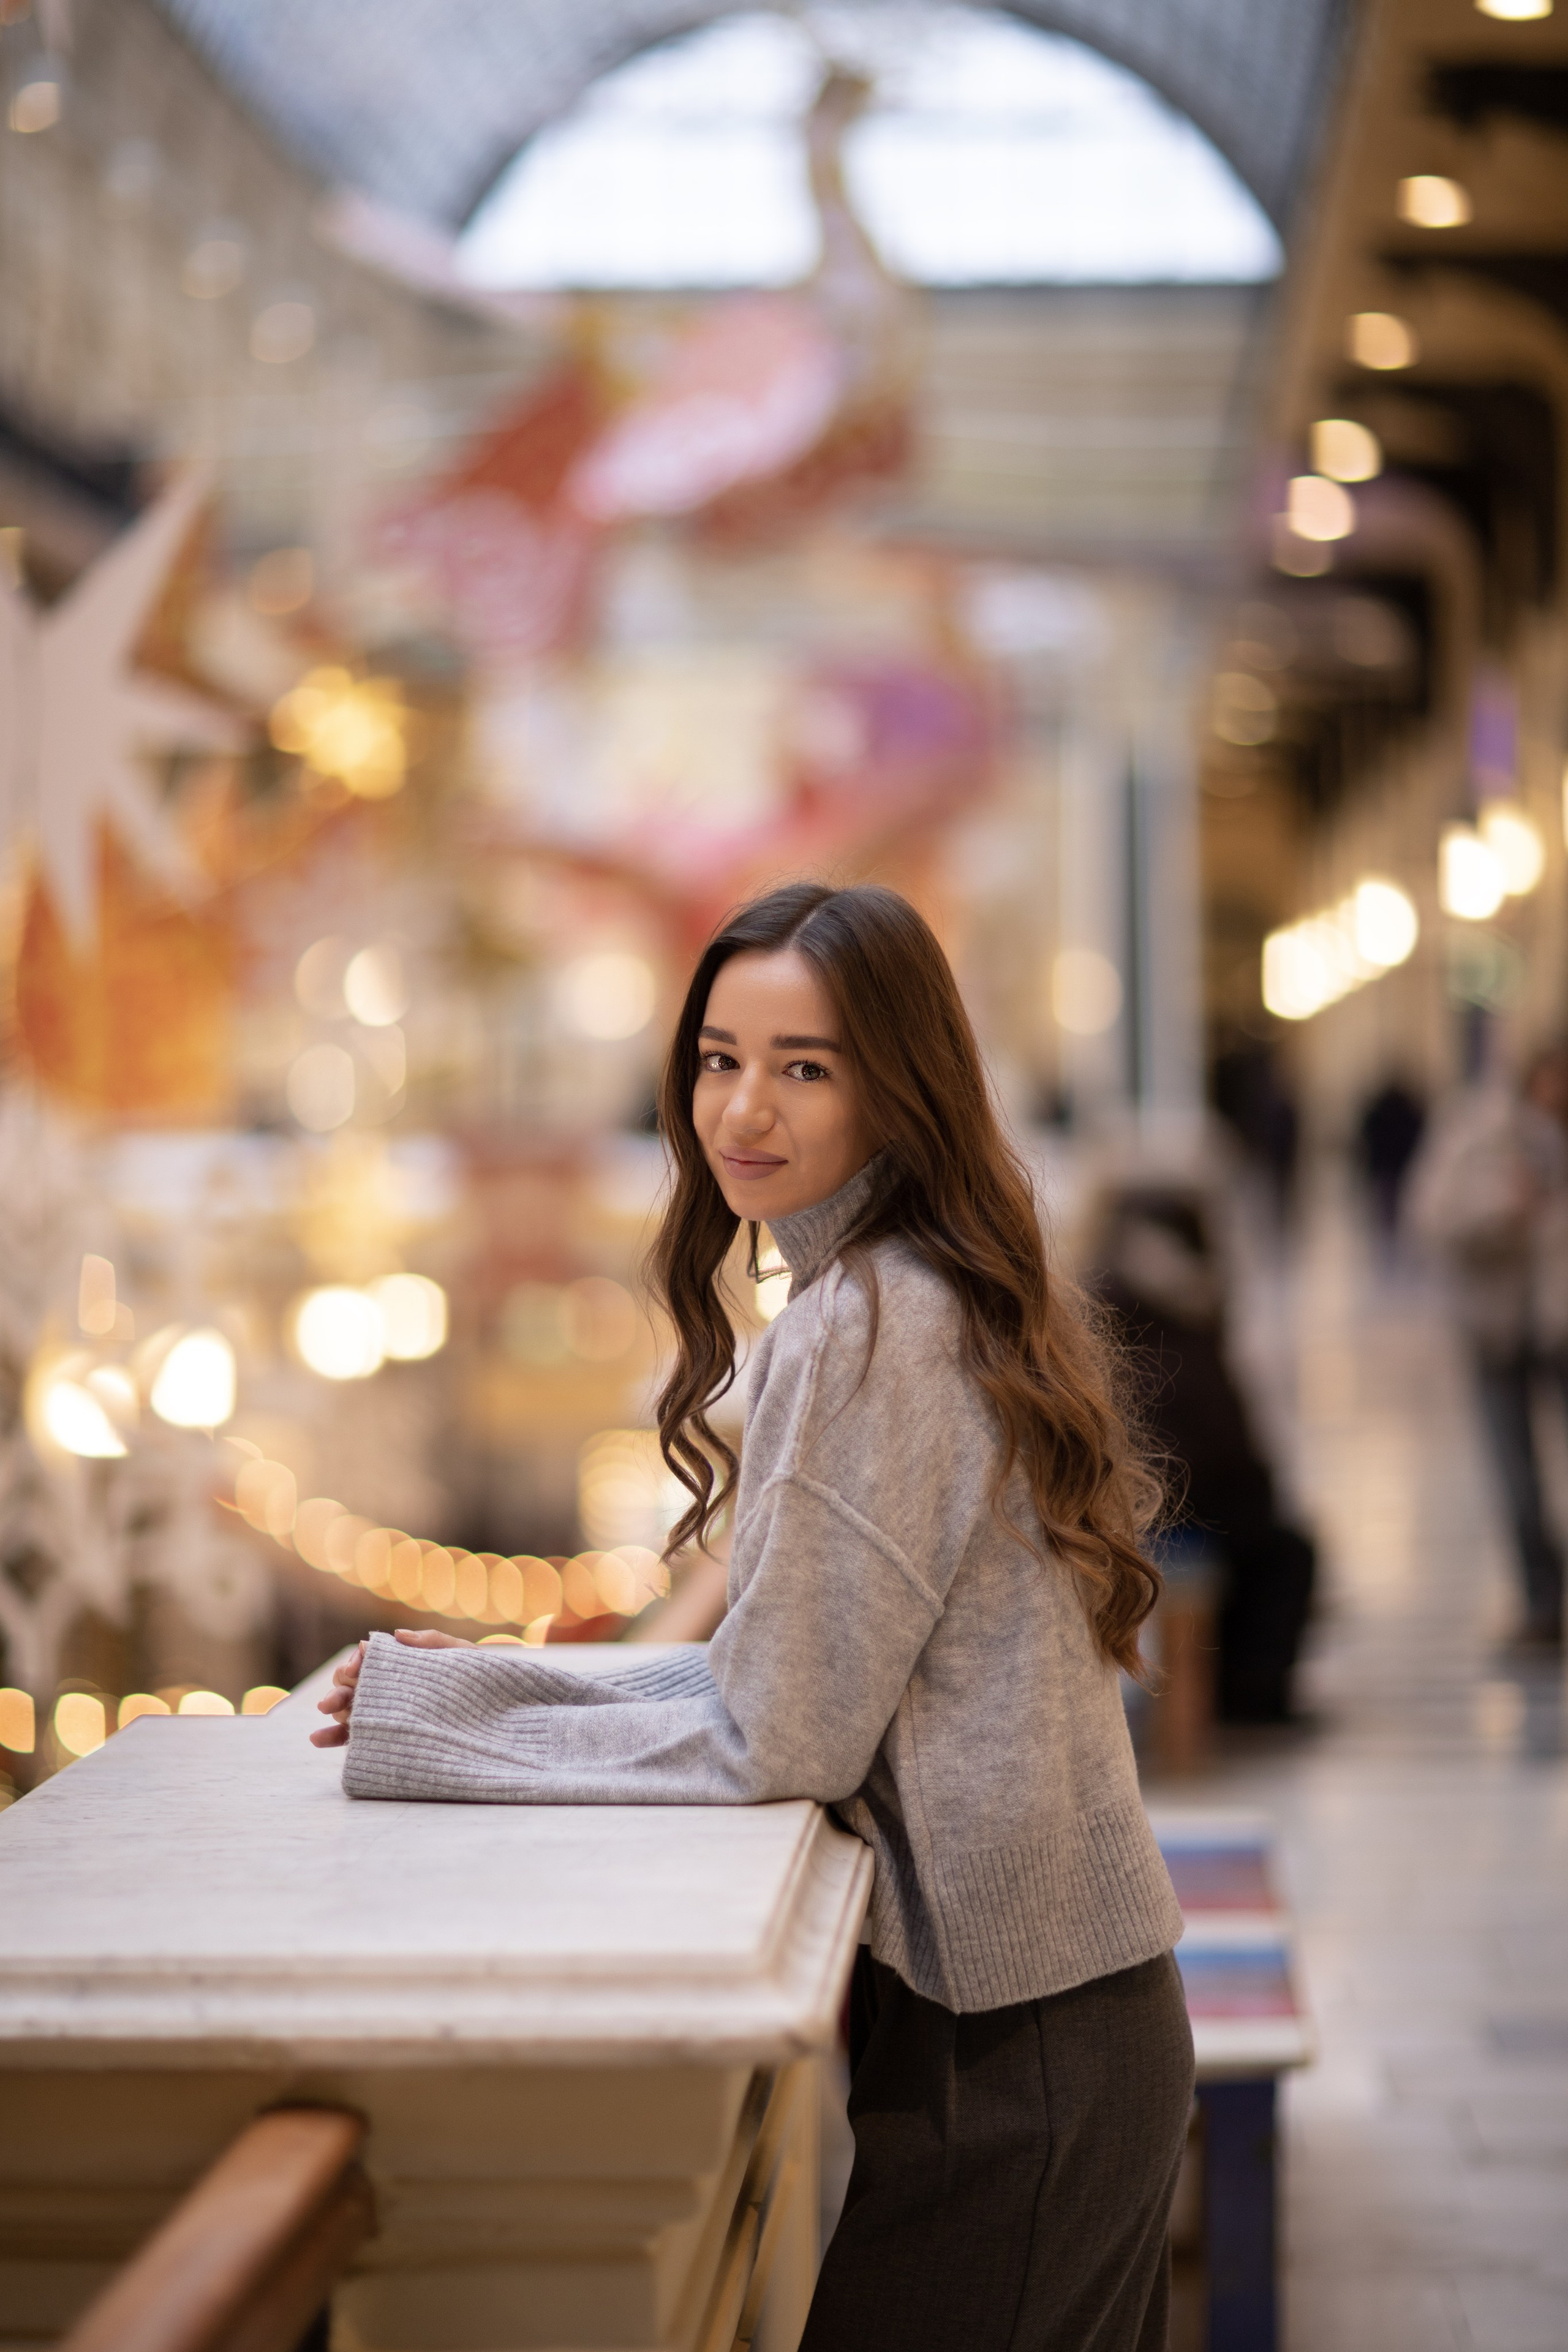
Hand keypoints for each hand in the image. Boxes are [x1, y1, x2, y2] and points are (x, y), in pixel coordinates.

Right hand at [309, 1629, 475, 1745]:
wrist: (491, 1708)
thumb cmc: (474, 1677)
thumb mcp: (459, 1656)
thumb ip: (431, 1642)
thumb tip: (398, 1635)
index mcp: (398, 1664)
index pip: (368, 1658)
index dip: (357, 1660)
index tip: (357, 1666)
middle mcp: (384, 1687)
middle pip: (351, 1682)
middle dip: (339, 1686)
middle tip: (333, 1698)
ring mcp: (380, 1711)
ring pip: (347, 1707)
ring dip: (332, 1707)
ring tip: (324, 1711)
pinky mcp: (380, 1736)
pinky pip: (352, 1736)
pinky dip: (332, 1736)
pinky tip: (318, 1738)